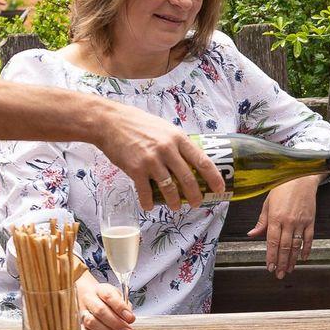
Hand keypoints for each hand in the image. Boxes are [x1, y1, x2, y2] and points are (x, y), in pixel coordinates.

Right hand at [74, 271, 134, 329]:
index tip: (131, 318)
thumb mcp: (117, 296)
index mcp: (100, 290)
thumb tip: (129, 318)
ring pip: (91, 322)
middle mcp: (88, 299)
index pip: (109, 296)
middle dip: (116, 323)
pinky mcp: (77, 323)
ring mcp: (80, 311)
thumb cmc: (104, 299)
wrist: (86, 296)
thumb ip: (124, 306)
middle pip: (100, 310)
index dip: (120, 308)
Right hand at [93, 102, 223, 210]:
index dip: (213, 177)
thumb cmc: (138, 124)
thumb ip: (177, 143)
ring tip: (175, 207)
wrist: (110, 122)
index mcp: (178, 138)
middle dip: (195, 195)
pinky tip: (149, 206)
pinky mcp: (136, 169)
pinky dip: (148, 202)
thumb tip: (190, 159)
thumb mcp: (164, 128)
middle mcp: (167, 149)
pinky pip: (145, 192)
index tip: (219, 188)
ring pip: (169, 188)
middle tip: (197, 203)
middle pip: (188, 179)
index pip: (202, 160)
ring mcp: (151, 160)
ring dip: (174, 201)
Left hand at [248, 176, 317, 278]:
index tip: (270, 267)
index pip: (272, 242)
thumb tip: (252, 234)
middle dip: (281, 263)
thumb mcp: (267, 203)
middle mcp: (288, 222)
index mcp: (275, 217)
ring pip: (296, 245)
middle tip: (280, 274)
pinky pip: (309, 238)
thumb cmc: (282, 188)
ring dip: (293, 260)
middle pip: (285, 247)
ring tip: (290, 269)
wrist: (301, 177)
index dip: (271, 256)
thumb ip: (261, 221)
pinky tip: (303, 258)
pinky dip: (307, 249)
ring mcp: (301, 222)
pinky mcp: (310, 221)